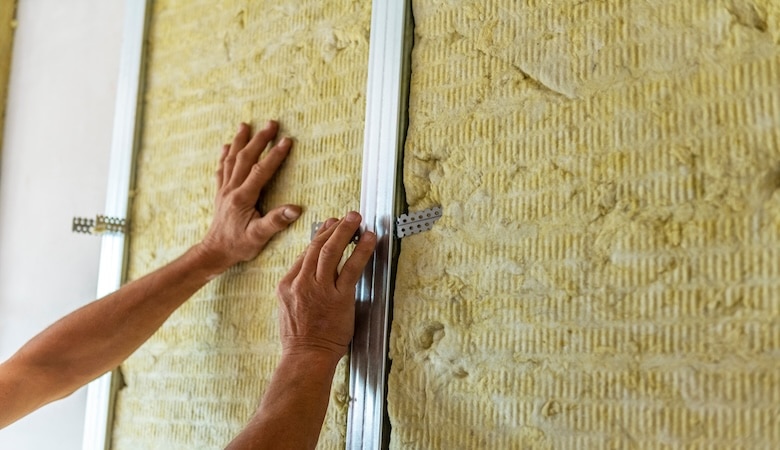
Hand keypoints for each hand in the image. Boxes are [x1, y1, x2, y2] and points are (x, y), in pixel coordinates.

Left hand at [198, 121, 300, 272]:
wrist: (214, 252)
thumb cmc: (238, 246)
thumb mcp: (259, 237)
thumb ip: (276, 221)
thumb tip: (296, 209)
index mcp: (243, 198)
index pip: (261, 171)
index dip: (275, 155)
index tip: (287, 140)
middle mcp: (231, 189)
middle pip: (245, 158)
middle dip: (259, 139)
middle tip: (271, 123)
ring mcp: (224, 190)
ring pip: (232, 159)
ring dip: (240, 141)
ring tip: (245, 125)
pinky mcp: (220, 193)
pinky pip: (221, 169)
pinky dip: (224, 156)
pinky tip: (226, 147)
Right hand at [276, 212, 375, 360]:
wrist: (305, 358)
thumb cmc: (300, 339)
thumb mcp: (288, 309)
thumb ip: (298, 289)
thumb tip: (310, 273)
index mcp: (286, 285)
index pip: (304, 254)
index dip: (319, 237)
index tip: (328, 227)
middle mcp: (301, 283)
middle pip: (316, 247)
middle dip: (332, 228)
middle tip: (346, 217)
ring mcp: (319, 290)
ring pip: (330, 252)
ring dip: (345, 231)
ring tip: (356, 219)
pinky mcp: (338, 298)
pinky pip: (351, 268)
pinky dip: (361, 251)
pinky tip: (368, 239)